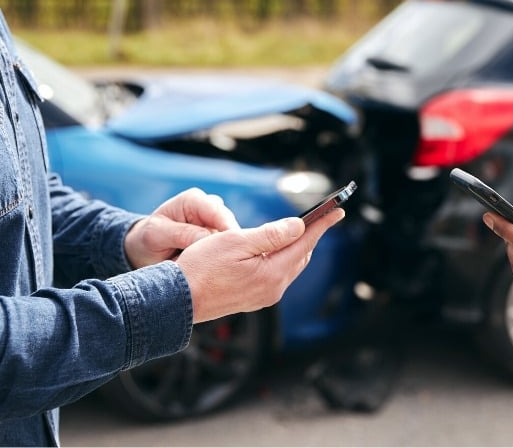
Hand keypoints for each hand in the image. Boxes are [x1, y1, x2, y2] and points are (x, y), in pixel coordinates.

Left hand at [125, 188, 240, 268]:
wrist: (146, 250)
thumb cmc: (148, 239)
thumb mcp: (157, 235)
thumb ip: (182, 234)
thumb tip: (207, 239)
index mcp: (193, 200)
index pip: (218, 212)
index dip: (228, 230)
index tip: (232, 251)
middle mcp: (208, 207)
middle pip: (229, 224)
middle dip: (231, 243)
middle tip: (230, 265)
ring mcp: (215, 222)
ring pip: (233, 237)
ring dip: (229, 252)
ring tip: (224, 269)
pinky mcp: (219, 236)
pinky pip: (230, 246)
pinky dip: (226, 257)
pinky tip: (222, 269)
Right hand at [176, 208, 344, 322]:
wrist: (176, 301)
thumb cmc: (200, 267)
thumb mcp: (235, 242)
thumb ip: (270, 234)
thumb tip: (299, 226)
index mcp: (272, 273)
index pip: (305, 242)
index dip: (321, 224)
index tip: (337, 211)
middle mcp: (273, 288)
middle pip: (301, 255)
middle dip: (312, 234)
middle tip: (321, 216)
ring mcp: (265, 296)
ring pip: (291, 265)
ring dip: (297, 246)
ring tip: (301, 228)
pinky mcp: (254, 299)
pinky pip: (278, 274)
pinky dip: (283, 257)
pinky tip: (276, 248)